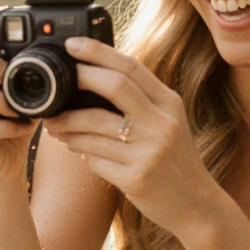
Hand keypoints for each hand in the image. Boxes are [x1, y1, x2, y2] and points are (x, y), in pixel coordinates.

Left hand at [41, 37, 219, 237]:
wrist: (195, 204)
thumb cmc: (174, 160)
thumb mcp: (168, 122)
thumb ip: (141, 100)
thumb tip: (96, 77)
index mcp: (169, 103)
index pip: (131, 67)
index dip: (98, 52)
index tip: (72, 45)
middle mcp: (162, 123)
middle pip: (114, 87)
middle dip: (79, 80)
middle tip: (55, 87)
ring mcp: (149, 151)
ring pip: (94, 127)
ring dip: (67, 125)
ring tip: (55, 126)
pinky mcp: (136, 178)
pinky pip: (95, 160)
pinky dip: (82, 153)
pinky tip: (78, 151)